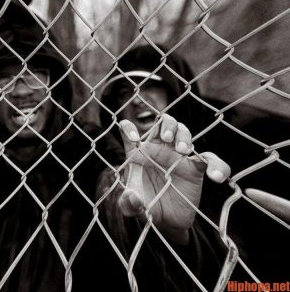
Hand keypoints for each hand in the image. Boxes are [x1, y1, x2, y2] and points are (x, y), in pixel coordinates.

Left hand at [118, 114, 229, 243]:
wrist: (166, 221)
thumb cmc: (145, 206)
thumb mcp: (130, 206)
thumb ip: (128, 202)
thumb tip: (132, 197)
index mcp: (138, 152)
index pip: (129, 131)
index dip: (128, 129)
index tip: (133, 139)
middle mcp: (158, 149)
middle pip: (164, 123)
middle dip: (167, 125)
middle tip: (167, 139)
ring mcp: (178, 156)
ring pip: (183, 132)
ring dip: (184, 136)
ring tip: (183, 151)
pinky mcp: (195, 168)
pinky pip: (209, 159)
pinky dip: (217, 164)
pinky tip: (216, 177)